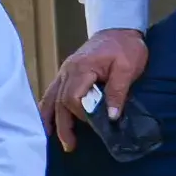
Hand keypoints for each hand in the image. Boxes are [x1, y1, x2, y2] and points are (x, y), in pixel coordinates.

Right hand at [34, 28, 146, 154]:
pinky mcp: (67, 73)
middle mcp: (68, 70)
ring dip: (51, 118)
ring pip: (51, 97)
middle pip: (58, 101)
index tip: (96, 123)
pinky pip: (52, 91)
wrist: (119, 29)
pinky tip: (48, 119)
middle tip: (69, 146)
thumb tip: (111, 116)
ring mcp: (65, 71)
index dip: (81, 114)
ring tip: (51, 137)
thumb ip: (118, 91)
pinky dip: (48, 107)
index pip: (72, 97)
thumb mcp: (127, 68)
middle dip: (62, 125)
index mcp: (82, 68)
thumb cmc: (126, 48)